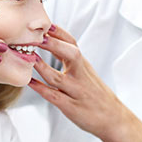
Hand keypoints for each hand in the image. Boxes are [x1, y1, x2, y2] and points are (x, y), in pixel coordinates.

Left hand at [29, 26, 141, 141]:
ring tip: (28, 56)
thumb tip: (51, 40)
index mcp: (83, 65)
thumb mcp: (86, 72)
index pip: (72, 43)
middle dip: (53, 44)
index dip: (59, 32)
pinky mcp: (71, 107)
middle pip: (70, 55)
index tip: (45, 23)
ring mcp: (76, 92)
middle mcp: (81, 76)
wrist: (113, 118)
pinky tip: (29, 82)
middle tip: (37, 35)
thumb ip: (69, 59)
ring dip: (42, 66)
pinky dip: (40, 88)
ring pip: (58, 77)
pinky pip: (53, 96)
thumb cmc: (95, 94)